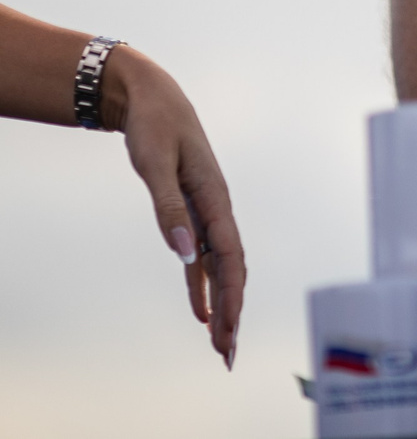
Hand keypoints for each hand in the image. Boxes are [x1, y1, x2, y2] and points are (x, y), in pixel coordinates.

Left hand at [104, 49, 245, 365]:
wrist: (150, 98)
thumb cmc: (153, 126)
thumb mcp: (155, 164)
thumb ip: (169, 209)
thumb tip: (184, 255)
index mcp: (215, 197)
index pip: (228, 257)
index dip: (230, 296)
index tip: (227, 329)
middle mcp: (217, 209)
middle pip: (232, 269)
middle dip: (232, 312)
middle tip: (227, 353)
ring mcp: (206, 213)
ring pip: (219, 268)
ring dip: (221, 305)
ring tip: (219, 343)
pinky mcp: (191, 213)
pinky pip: (201, 258)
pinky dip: (203, 286)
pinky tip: (201, 311)